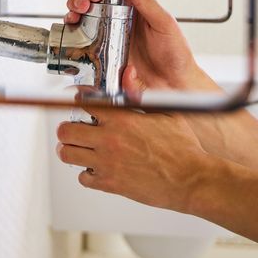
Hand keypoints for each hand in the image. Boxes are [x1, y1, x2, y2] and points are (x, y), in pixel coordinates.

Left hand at [56, 107, 208, 212]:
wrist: (192, 180)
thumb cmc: (183, 149)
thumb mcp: (164, 112)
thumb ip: (140, 92)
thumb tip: (128, 74)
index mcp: (121, 119)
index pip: (83, 103)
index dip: (76, 101)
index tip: (76, 101)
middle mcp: (109, 140)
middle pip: (65, 130)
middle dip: (67, 129)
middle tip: (73, 130)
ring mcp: (107, 162)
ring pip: (67, 154)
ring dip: (69, 150)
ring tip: (78, 149)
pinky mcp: (110, 184)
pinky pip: (83, 178)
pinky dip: (86, 173)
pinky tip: (96, 169)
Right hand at [65, 0, 217, 92]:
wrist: (172, 86)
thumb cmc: (174, 55)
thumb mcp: (163, 24)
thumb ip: (147, 1)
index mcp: (130, 9)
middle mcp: (114, 22)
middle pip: (87, 1)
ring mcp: (104, 39)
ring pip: (79, 20)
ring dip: (73, 12)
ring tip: (80, 12)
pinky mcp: (99, 57)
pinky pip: (80, 46)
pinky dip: (72, 38)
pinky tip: (78, 34)